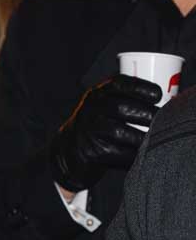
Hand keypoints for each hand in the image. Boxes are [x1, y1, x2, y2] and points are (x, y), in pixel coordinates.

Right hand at [50, 74, 160, 192]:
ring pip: (121, 132)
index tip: (157, 95)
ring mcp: (89, 130)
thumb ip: (128, 100)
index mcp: (98, 94)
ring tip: (155, 139)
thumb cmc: (99, 124)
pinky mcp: (92, 151)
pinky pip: (119, 153)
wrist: (70, 148)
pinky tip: (141, 154)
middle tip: (162, 121)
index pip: (119, 84)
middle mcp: (91, 109)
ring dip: (143, 137)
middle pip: (122, 107)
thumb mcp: (106, 105)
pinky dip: (134, 155)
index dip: (141, 87)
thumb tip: (170, 104)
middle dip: (148, 115)